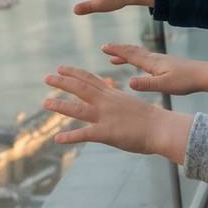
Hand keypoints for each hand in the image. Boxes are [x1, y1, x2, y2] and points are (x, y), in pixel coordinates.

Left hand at [44, 65, 192, 162]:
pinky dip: (70, 137)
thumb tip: (110, 94)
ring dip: (60, 105)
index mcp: (112, 95)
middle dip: (62, 82)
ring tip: (45, 103)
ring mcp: (105, 117)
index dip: (73, 73)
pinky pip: (84, 134)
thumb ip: (116, 99)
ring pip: (78, 109)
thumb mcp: (130, 103)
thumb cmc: (150, 119)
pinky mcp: (106, 133)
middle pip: (80, 88)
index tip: (60, 68)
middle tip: (46, 78)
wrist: (162, 128)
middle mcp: (106, 102)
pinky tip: (57, 139)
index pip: (90, 79)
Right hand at [100, 42, 207, 97]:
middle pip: (133, 51)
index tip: (104, 47)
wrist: (203, 75)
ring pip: (139, 54)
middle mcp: (155, 58)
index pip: (130, 55)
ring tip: (116, 58)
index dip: (116, 51)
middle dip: (118, 50)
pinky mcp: (166, 64)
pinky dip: (137, 59)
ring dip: (126, 55)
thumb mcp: (164, 85)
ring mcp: (161, 60)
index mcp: (152, 63)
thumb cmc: (185, 81)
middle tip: (105, 48)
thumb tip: (129, 82)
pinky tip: (139, 65)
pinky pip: (146, 59)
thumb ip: (146, 84)